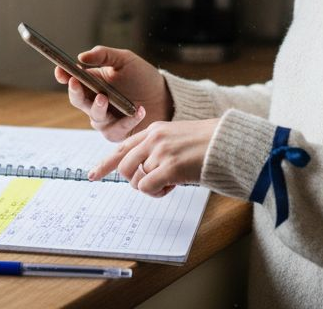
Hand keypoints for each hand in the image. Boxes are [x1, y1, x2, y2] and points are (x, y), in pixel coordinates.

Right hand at [54, 46, 172, 141]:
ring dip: (97, 107)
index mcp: (93, 82)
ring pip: (94, 116)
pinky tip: (139, 110)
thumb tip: (81, 57)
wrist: (165, 97)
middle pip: (78, 99)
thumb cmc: (143, 77)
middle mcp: (95, 101)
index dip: (64, 75)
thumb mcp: (124, 60)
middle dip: (74, 91)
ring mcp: (105, 118)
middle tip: (75, 83)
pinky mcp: (117, 133)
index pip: (72, 79)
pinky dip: (127, 121)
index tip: (60, 70)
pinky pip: (116, 129)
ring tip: (104, 98)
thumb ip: (104, 55)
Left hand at [89, 118, 218, 196]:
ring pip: (136, 180)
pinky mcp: (170, 167)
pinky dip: (156, 193)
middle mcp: (154, 139)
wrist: (230, 143)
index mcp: (154, 130)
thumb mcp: (178, 139)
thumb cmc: (209, 144)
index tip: (93, 175)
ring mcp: (161, 152)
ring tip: (170, 183)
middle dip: (135, 180)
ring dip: (150, 188)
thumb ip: (158, 150)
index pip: (121, 147)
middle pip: (124, 167)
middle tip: (156, 183)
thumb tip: (143, 174)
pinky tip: (172, 187)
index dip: (105, 163)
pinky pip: (147, 188)